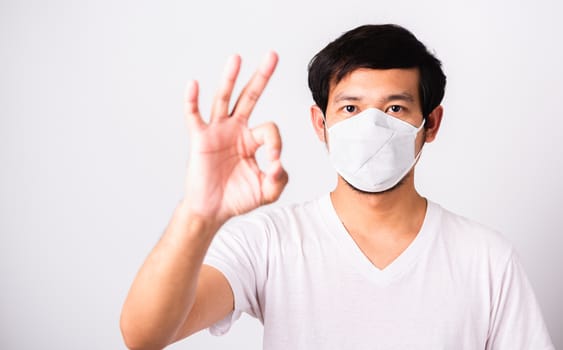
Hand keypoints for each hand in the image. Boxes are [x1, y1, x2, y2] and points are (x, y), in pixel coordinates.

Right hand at [181, 52, 287, 222]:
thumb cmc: (238, 198)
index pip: (270, 130)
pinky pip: (194, 116)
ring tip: (237, 58)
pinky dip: (192, 100)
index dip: (275, 145)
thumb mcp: (267, 191)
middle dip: (261, 77)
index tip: (273, 164)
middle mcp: (236, 129)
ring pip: (224, 99)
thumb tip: (278, 164)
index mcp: (253, 140)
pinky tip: (194, 84)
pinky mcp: (200, 138)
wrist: (213, 210)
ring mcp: (217, 131)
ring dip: (230, 79)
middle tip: (273, 55)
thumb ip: (280, 179)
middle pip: (250, 97)